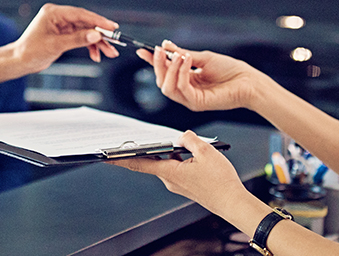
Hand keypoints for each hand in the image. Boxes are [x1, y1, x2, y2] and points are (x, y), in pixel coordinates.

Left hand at [10, 3, 119, 72]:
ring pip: (86, 31)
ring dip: (98, 42)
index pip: (81, 14)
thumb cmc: (30, 51)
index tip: (111, 27)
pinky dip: (89, 46)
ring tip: (109, 53)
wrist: (20, 61)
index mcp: (54, 12)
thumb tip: (95, 35)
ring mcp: (62, 25)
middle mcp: (59, 16)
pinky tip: (96, 55)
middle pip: (86, 23)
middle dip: (101, 34)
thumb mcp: (55, 46)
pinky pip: (81, 38)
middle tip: (115, 42)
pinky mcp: (64, 34)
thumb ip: (76, 40)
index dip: (98, 21)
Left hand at [108, 131, 251, 214]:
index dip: (121, 158)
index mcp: (170, 171)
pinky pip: (178, 169)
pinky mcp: (186, 186)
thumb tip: (182, 135)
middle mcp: (169, 180)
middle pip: (155, 159)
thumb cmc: (221, 181)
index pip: (139, 163)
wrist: (233, 202)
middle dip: (155, 148)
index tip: (106, 156)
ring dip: (174, 153)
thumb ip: (190, 139)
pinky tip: (196, 157)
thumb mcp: (206, 152)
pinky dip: (182, 160)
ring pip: (169, 163)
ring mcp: (177, 184)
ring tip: (192, 148)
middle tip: (149, 138)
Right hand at [135, 41, 269, 110]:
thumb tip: (167, 47)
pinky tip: (186, 61)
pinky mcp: (197, 103)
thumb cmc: (231, 71)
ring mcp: (190, 98)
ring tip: (178, 56)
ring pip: (167, 88)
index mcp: (187, 79)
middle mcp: (187, 90)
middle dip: (158, 65)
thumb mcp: (203, 58)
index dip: (153, 62)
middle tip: (159, 50)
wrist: (248, 81)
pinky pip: (181, 89)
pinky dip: (181, 74)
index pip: (165, 72)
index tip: (144, 51)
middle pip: (162, 81)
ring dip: (169, 69)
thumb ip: (183, 54)